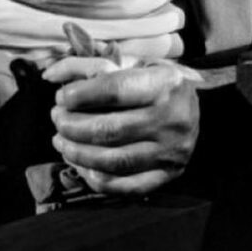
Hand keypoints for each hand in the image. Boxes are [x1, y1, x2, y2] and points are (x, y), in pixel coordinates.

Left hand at [48, 63, 200, 195]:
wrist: (201, 112)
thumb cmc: (158, 84)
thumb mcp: (136, 64)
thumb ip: (93, 66)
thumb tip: (50, 75)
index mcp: (166, 83)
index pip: (115, 90)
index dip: (80, 94)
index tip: (61, 96)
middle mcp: (172, 119)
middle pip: (109, 129)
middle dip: (72, 126)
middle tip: (57, 119)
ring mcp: (170, 152)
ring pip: (112, 161)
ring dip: (77, 153)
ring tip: (61, 141)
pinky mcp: (167, 176)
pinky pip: (122, 186)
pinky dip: (93, 177)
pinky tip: (81, 163)